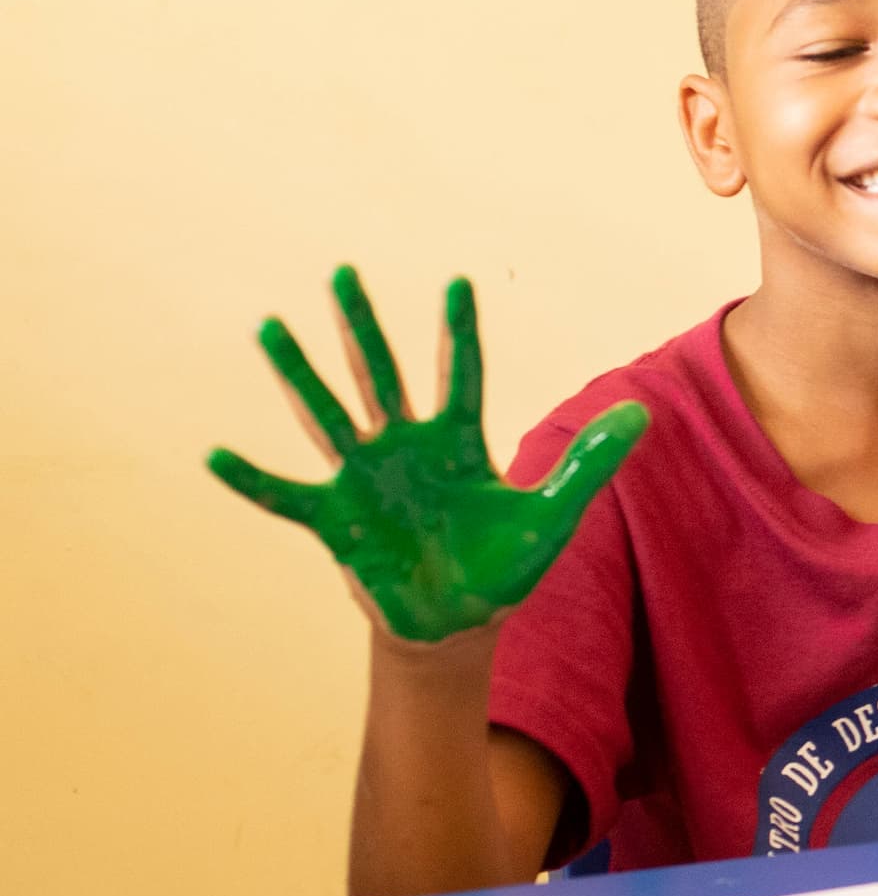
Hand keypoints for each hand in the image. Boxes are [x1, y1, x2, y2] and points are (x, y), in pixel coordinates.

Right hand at [207, 267, 646, 642]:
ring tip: (270, 327)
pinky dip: (253, 478)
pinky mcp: (336, 519)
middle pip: (381, 374)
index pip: (461, 373)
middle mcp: (405, 448)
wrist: (461, 622)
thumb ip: (591, 462)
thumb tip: (642, 413)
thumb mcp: (554, 513)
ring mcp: (365, 479)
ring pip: (328, 414)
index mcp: (459, 441)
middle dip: (364, 327)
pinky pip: (286, 495)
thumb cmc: (506, 565)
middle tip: (344, 272)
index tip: (458, 282)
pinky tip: (216, 455)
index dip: (460, 332)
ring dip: (300, 374)